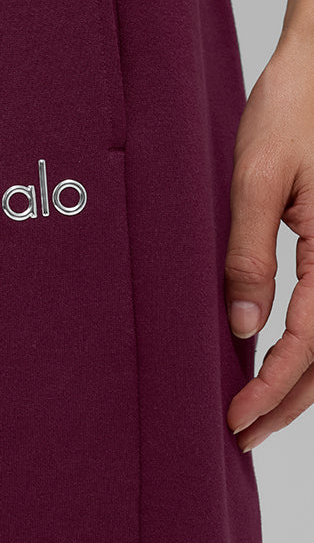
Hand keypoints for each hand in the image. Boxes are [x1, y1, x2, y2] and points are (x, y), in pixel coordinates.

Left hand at [225, 27, 313, 450]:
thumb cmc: (294, 106)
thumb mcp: (256, 177)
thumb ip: (250, 255)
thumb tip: (244, 329)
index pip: (312, 343)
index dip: (273, 389)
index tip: (235, 420)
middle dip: (289, 402)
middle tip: (242, 436)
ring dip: (306, 380)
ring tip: (261, 411)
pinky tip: (284, 358)